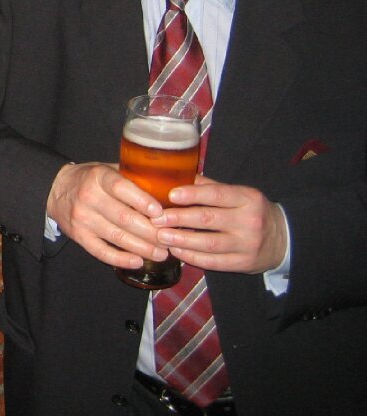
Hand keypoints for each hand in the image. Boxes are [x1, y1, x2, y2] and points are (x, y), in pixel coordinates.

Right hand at [46, 162, 169, 267]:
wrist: (55, 189)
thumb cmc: (90, 179)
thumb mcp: (107, 169)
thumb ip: (131, 178)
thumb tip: (165, 191)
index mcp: (99, 176)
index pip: (121, 188)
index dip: (142, 201)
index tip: (160, 213)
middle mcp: (89, 197)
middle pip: (124, 217)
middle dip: (150, 232)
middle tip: (169, 239)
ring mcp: (82, 218)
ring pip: (116, 236)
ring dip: (142, 248)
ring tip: (162, 253)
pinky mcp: (78, 235)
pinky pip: (101, 251)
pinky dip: (120, 259)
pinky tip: (138, 262)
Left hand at [152, 175, 287, 273]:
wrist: (283, 239)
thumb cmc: (251, 211)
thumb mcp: (239, 194)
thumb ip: (210, 187)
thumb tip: (178, 176)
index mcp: (248, 198)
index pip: (217, 194)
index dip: (193, 194)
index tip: (171, 195)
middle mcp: (249, 221)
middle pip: (209, 219)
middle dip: (179, 219)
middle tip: (157, 219)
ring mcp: (247, 245)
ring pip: (209, 243)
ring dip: (182, 240)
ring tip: (161, 236)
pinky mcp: (243, 264)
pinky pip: (214, 262)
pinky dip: (193, 257)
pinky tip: (177, 252)